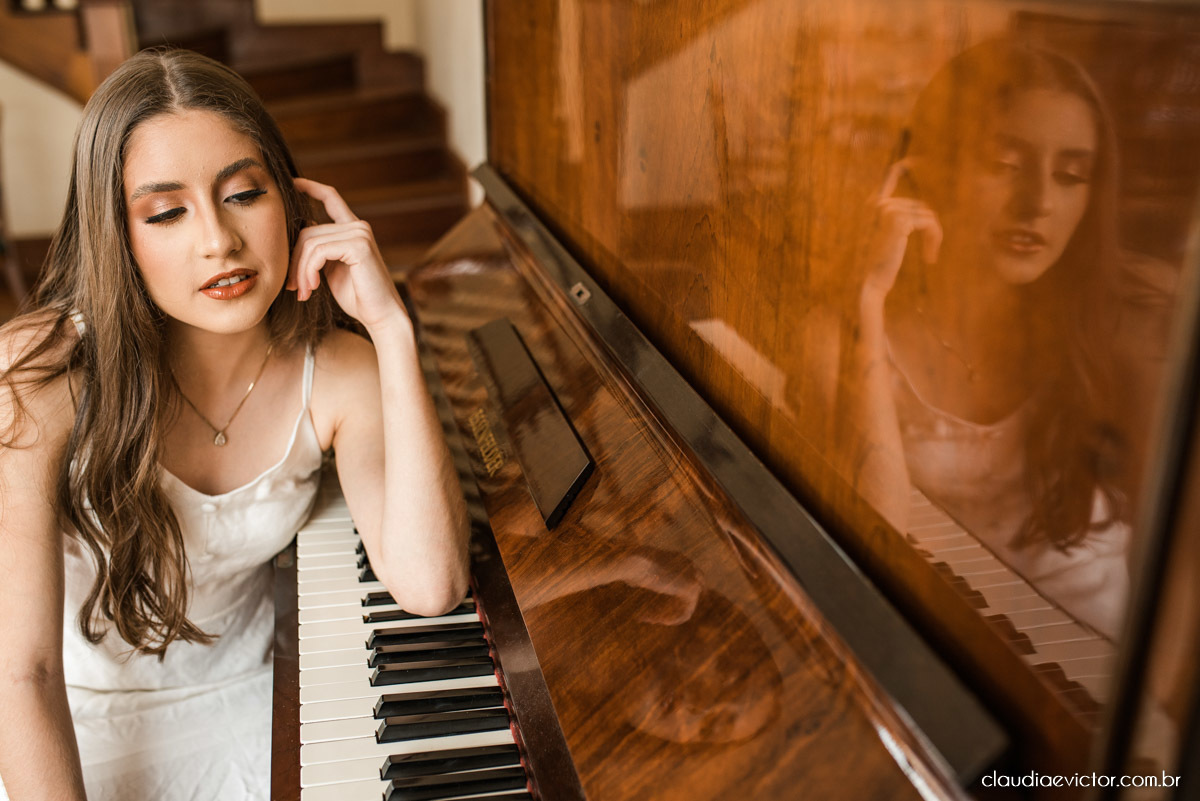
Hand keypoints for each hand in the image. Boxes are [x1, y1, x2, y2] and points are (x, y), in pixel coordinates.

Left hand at [288, 178, 407, 332]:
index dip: (311, 188)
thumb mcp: (333, 269)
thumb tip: (299, 235)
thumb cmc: (358, 297)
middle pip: (307, 231)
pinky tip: (313, 288)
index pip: (331, 198)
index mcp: (353, 229)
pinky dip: (309, 271)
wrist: (381, 316)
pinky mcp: (359, 245)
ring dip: (300, 271)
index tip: (293, 184)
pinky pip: (319, 252)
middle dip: (294, 260)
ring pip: (310, 243)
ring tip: (303, 292)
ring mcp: (360, 233)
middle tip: (293, 287)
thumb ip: (320, 251)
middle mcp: (358, 226)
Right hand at [859, 159, 942, 301]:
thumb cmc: (882, 263)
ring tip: (930, 255)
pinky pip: (929, 223)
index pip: (889, 176)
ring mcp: (888, 210)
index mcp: (874, 205)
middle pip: (920, 206)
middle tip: (931, 251)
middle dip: (930, 228)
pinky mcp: (899, 220)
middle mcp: (879, 203)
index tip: (914, 160)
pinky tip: (930, 258)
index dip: (902, 167)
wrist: (872, 280)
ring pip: (927, 215)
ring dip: (934, 236)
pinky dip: (934, 239)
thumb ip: (902, 221)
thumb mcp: (892, 238)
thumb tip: (927, 212)